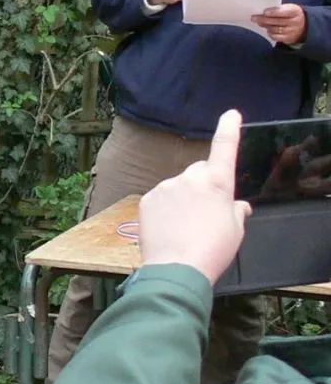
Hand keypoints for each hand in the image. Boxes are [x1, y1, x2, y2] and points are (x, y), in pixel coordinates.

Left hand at [138, 110, 250, 282]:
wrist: (176, 268)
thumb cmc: (212, 250)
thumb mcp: (235, 230)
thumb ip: (235, 211)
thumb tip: (237, 206)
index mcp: (217, 182)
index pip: (224, 147)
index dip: (228, 129)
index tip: (230, 114)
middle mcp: (190, 178)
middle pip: (200, 172)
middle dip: (204, 185)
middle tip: (206, 212)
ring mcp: (165, 187)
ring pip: (178, 187)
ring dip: (183, 199)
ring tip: (185, 227)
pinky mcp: (147, 199)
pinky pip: (160, 198)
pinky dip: (165, 208)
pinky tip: (168, 228)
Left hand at [253, 2, 306, 45]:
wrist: (304, 25)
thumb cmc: (291, 14)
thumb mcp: (289, 8)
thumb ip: (279, 9)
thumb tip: (262, 11)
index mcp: (295, 11)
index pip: (284, 12)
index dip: (274, 12)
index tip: (265, 12)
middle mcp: (295, 22)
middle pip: (277, 21)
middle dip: (264, 19)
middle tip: (253, 18)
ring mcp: (292, 31)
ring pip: (275, 29)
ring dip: (265, 26)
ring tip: (259, 23)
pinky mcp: (288, 39)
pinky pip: (276, 37)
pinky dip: (270, 33)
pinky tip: (267, 29)